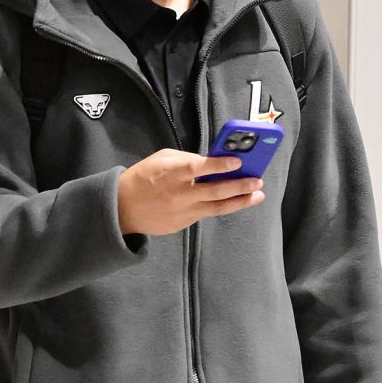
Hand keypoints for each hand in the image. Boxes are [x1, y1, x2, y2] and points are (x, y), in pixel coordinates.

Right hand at [117, 148, 264, 235]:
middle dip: (239, 186)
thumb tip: (211, 161)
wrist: (123, 208)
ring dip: (240, 201)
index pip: (198, 168)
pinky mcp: (183, 223)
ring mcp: (182, 212)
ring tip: (257, 195)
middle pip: (214, 191)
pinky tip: (235, 201)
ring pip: (217, 208)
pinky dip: (222, 206)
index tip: (238, 161)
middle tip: (257, 181)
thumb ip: (186, 159)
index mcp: (171, 173)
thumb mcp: (161, 159)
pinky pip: (206, 213)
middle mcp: (179, 194)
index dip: (219, 165)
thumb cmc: (143, 178)